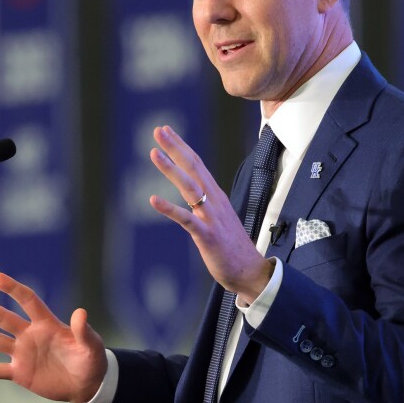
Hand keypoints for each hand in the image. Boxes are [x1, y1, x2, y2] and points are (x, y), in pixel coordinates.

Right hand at [0, 272, 107, 402]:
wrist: (85, 384)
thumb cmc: (90, 360)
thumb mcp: (91, 346)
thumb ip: (84, 330)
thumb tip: (81, 312)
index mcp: (46, 323)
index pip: (27, 300)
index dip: (13, 288)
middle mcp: (30, 334)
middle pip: (2, 318)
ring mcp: (22, 353)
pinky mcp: (19, 372)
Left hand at [149, 125, 272, 302]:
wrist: (250, 272)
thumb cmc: (231, 247)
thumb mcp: (218, 218)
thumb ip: (205, 204)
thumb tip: (193, 194)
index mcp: (215, 196)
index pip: (196, 164)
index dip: (181, 146)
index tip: (166, 131)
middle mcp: (214, 201)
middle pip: (193, 167)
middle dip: (175, 147)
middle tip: (158, 130)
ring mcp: (211, 217)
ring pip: (189, 187)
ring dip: (171, 169)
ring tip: (154, 153)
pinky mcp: (207, 235)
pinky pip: (186, 219)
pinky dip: (169, 208)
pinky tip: (153, 200)